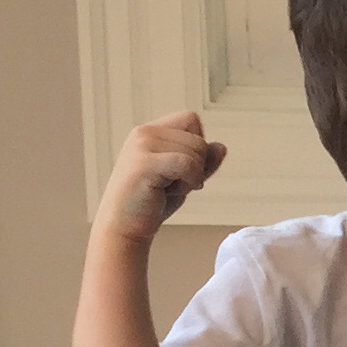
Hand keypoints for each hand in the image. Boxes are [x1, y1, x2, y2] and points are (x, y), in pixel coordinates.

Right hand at [98, 111, 225, 243]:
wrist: (125, 226)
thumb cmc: (152, 202)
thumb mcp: (183, 178)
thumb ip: (203, 161)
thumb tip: (221, 147)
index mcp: (150, 131)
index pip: (191, 119)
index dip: (197, 146)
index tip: (183, 170)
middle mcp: (144, 133)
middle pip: (198, 139)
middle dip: (197, 166)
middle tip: (172, 184)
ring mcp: (142, 146)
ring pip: (196, 151)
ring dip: (191, 177)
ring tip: (167, 188)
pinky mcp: (144, 163)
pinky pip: (188, 164)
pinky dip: (190, 181)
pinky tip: (172, 191)